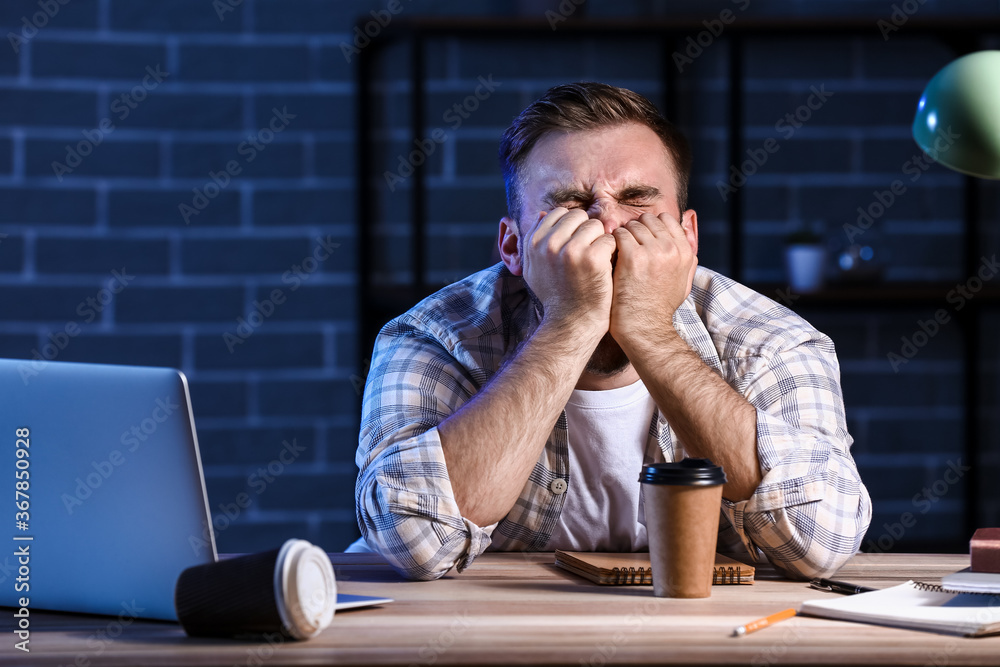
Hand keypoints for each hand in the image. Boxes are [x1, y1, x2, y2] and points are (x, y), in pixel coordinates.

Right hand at [522, 207, 616, 335]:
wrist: (571, 324)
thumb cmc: (555, 297)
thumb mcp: (533, 269)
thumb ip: (535, 241)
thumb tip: (541, 213)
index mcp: (533, 242)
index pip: (559, 213)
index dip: (571, 227)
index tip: (575, 246)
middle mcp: (549, 243)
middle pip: (578, 216)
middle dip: (586, 231)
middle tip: (587, 254)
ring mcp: (570, 250)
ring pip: (595, 225)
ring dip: (600, 241)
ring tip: (596, 262)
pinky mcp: (592, 258)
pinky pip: (609, 239)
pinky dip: (612, 253)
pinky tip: (605, 269)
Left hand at [609, 212, 697, 349]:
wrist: (645, 328)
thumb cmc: (660, 307)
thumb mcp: (684, 281)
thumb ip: (688, 255)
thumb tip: (687, 227)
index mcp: (686, 252)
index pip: (666, 219)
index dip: (650, 227)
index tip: (641, 240)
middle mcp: (671, 249)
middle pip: (647, 219)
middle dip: (635, 229)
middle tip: (626, 247)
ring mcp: (653, 252)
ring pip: (632, 225)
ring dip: (622, 237)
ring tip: (618, 254)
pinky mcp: (633, 257)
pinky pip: (618, 235)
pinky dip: (612, 243)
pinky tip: (611, 257)